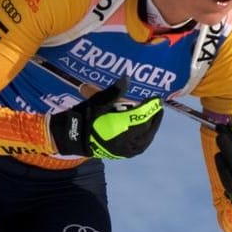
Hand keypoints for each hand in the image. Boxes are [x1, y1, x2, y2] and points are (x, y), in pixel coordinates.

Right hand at [49, 79, 164, 159]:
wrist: (73, 136)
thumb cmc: (85, 116)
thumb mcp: (99, 101)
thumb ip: (115, 91)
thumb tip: (127, 77)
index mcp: (117, 127)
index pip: (140, 117)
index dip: (149, 108)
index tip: (156, 99)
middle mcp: (123, 142)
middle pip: (146, 129)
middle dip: (154, 117)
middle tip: (158, 107)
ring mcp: (123, 150)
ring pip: (144, 140)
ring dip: (152, 129)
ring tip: (155, 118)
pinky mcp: (121, 155)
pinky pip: (138, 147)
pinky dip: (145, 139)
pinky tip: (148, 132)